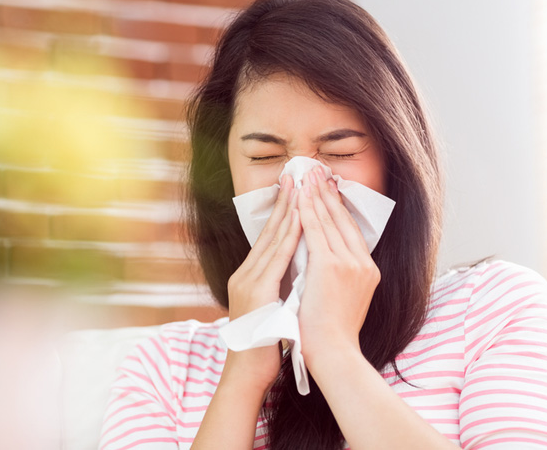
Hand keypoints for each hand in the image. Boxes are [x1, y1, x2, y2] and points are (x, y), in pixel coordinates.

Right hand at [224, 174, 301, 392]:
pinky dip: (290, 236)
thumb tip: (294, 270)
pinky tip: (301, 220)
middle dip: (285, 202)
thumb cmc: (262, 344)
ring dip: (288, 211)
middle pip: (269, 231)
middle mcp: (245, 274)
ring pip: (273, 239)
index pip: (269, 237)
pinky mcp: (257, 292)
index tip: (295, 189)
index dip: (283, 212)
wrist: (248, 371)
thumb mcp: (269, 308)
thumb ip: (277, 286)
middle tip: (296, 174)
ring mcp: (249, 281)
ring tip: (300, 186)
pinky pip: (278, 259)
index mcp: (249, 276)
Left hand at [296, 166, 380, 366]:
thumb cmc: (330, 332)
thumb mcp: (342, 298)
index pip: (349, 230)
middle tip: (316, 170)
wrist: (333, 353)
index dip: (336, 207)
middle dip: (327, 193)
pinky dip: (307, 212)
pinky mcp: (332, 266)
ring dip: (316, 195)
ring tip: (306, 174)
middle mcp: (363, 263)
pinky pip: (317, 231)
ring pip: (329, 221)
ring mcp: (350, 263)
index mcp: (366, 270)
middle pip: (342, 219)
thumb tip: (321, 259)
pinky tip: (299, 197)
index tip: (326, 188)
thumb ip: (337, 276)